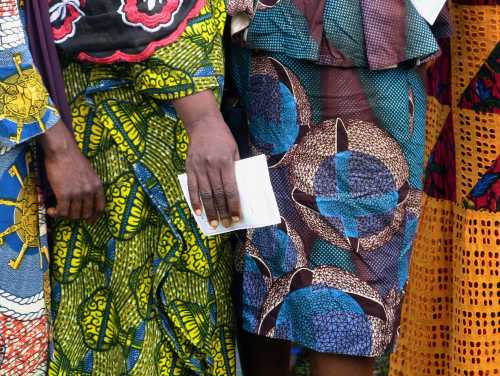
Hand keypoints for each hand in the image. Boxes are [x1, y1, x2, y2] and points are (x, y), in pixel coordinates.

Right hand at [38, 120, 104, 221]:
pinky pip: (62, 212)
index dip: (94, 216)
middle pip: (86, 214)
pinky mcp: (64, 194)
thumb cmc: (73, 159)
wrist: (62, 151)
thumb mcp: (89, 173)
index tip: (89, 220)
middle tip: (67, 213)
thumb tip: (85, 198)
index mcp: (98, 186)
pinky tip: (51, 210)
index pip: (100, 208)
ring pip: (74, 215)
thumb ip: (90, 185)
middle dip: (77, 216)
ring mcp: (78, 194)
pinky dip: (56, 214)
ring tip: (57, 211)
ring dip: (65, 215)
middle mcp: (90, 192)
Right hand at [174, 91, 240, 228]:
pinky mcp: (189, 167)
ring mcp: (198, 167)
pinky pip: (191, 187)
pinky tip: (198, 212)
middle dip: (222, 211)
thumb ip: (235, 168)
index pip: (230, 189)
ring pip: (204, 193)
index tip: (236, 217)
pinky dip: (194, 201)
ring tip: (213, 223)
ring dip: (209, 210)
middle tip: (226, 225)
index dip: (233, 204)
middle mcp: (211, 166)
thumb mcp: (234, 150)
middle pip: (217, 194)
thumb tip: (238, 189)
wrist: (203, 123)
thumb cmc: (222, 137)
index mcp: (225, 162)